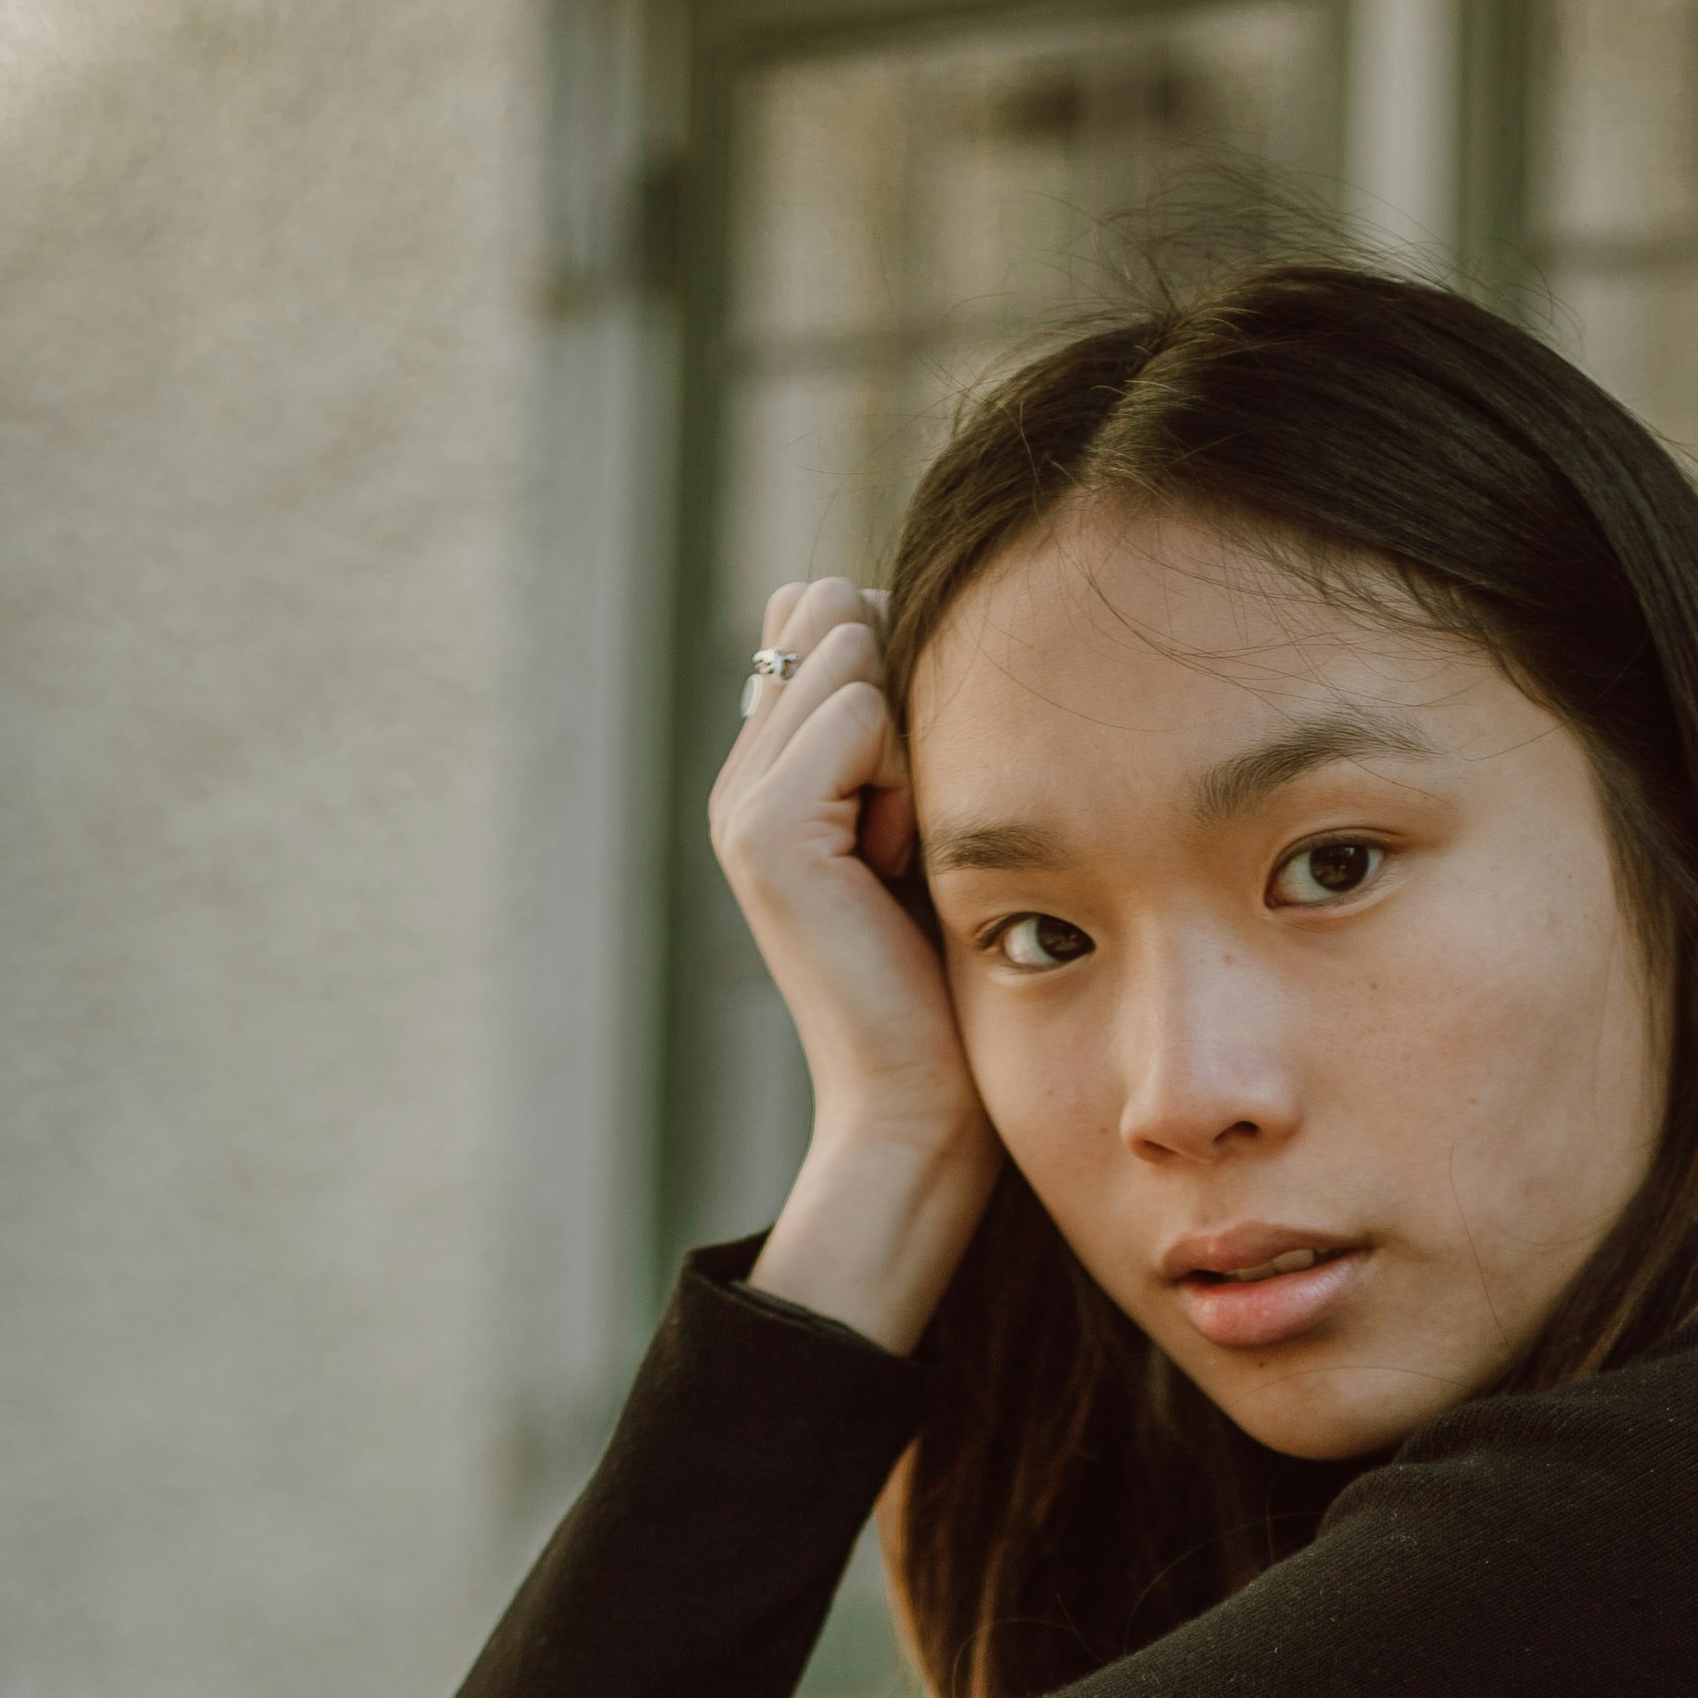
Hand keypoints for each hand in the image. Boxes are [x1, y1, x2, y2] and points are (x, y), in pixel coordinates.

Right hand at [707, 575, 997, 1352]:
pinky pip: (861, 708)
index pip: (823, 607)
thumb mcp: (935, 816)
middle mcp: (743, 771)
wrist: (924, 1098)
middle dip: (904, 688)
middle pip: (834, 605)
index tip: (925, 787)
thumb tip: (900, 600)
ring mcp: (741, 796)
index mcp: (774, 765)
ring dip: (913, 735)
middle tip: (916, 818)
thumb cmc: (956, 972)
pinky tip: (895, 862)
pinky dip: (906, 774)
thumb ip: (906, 718)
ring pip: (849, 645)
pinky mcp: (765, 824)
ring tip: (907, 845)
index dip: (896, 661)